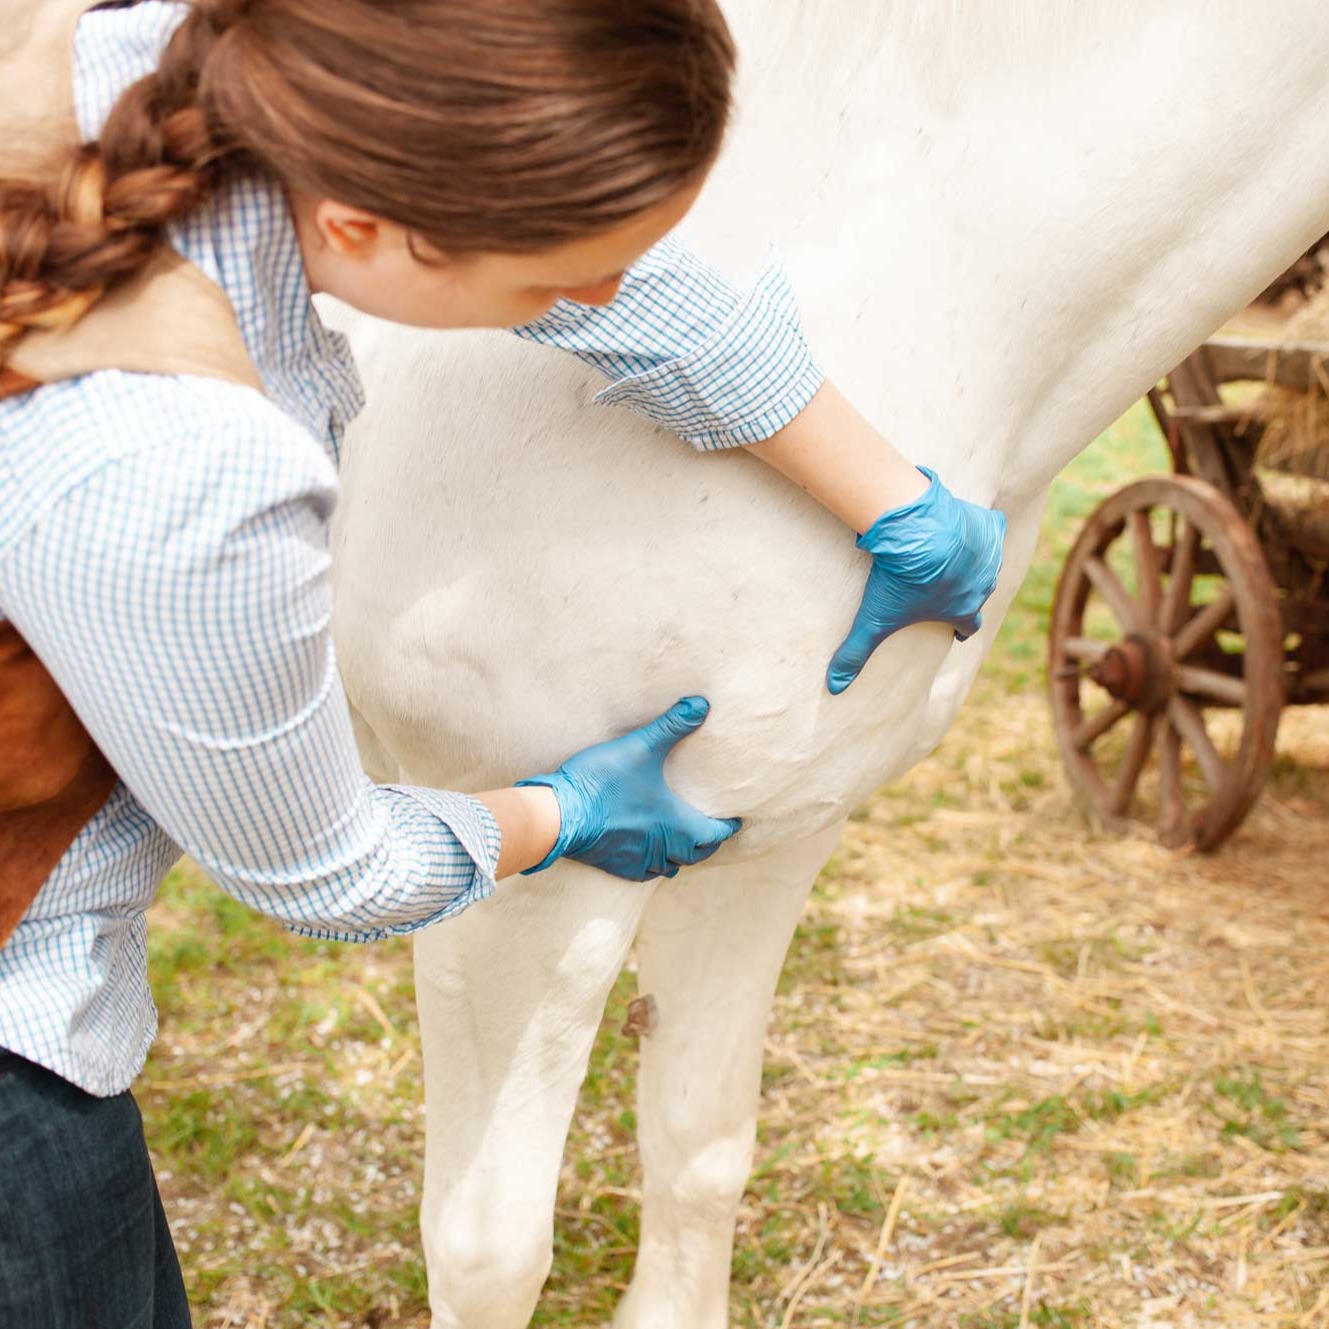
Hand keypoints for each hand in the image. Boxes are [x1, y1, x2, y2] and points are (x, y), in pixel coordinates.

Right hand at [515, 696, 740, 880]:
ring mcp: (638, 861)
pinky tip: (649, 855)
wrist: (560, 815)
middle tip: (712, 831)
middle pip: (697, 853)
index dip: (727, 827)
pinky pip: (644, 874)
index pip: (715, 833)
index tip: (736, 821)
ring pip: (672, 867)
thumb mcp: (641, 747)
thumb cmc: (603, 783)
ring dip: (682, 855)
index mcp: (676, 825)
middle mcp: (663, 849)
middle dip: (708, 843)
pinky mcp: (615, 866)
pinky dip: (654, 865)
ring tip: (683, 842)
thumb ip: (672, 725)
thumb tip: (701, 703)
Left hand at [827, 468, 1006, 694]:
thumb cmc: (900, 578)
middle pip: (979, 592)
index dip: (963, 628)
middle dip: (967, 591)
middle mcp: (983, 586)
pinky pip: (992, 528)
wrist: (919, 531)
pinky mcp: (989, 527)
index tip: (958, 630)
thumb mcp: (874, 619)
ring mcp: (989, 556)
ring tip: (955, 554)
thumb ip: (855, 653)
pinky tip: (968, 524)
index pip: (971, 625)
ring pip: (986, 562)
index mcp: (963, 609)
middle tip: (951, 586)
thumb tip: (835, 687)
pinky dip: (981, 528)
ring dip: (973, 560)